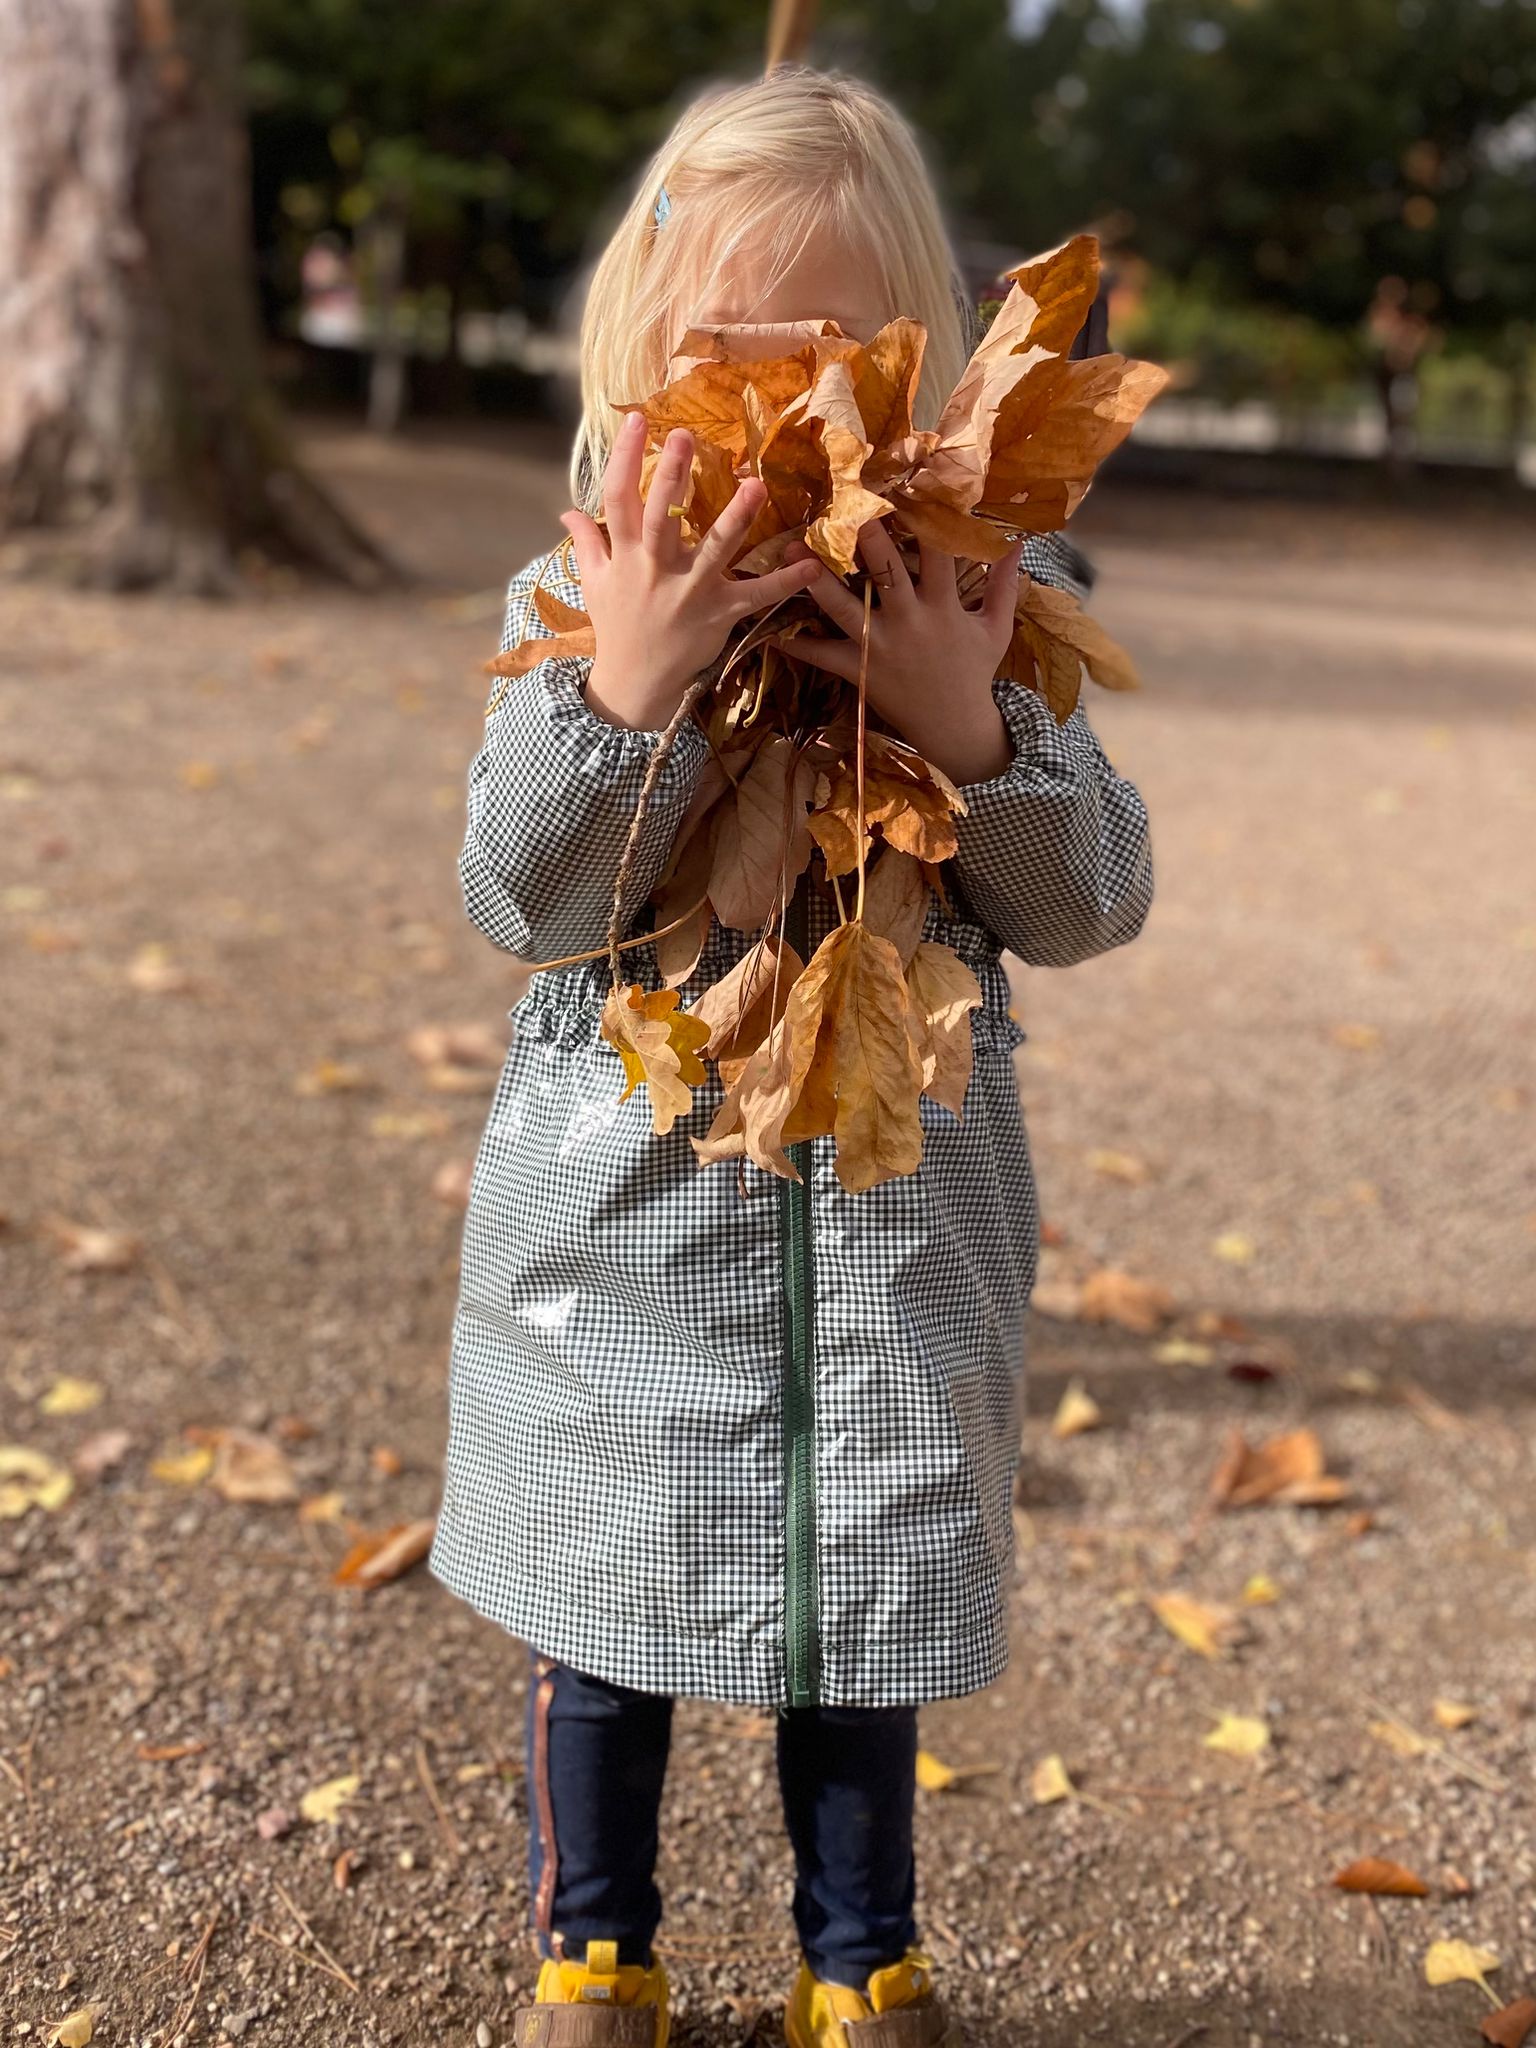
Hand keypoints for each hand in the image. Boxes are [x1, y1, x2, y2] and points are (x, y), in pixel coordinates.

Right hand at [559, 412, 821, 732]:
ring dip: (736, 517)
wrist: (635, 683)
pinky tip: (811, 566)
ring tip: (756, 485)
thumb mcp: (595, 584)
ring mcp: (689, 592)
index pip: (618, 498)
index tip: (637, 421)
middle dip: (673, 476)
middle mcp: (656, 569)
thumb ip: (586, 543)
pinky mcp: (719, 614)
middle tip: (686, 435)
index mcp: (625, 556)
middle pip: (662, 516)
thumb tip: (567, 511)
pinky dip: (784, 583)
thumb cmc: (617, 627)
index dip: (625, 458)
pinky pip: (754, 596)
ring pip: (714, 549)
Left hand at [779, 521, 1024, 786]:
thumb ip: (1005, 586)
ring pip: (845, 608)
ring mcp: (881, 646)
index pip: (935, 553)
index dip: (922, 518)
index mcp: (944, 606)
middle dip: (863, 536)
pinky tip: (772, 629)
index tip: (904, 485)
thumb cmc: (974, 673)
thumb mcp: (996, 629)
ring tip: (791, 551)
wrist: (955, 728)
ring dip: (817, 580)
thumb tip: (1017, 543)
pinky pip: (824, 656)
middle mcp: (910, 620)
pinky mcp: (861, 671)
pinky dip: (799, 645)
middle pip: (884, 571)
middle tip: (839, 502)